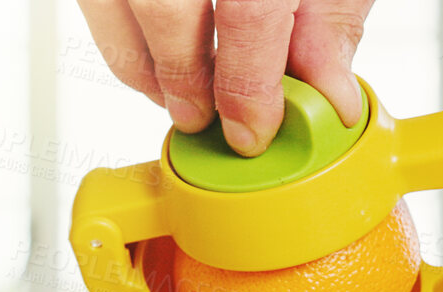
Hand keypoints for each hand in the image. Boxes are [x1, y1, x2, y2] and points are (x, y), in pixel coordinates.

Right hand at [74, 0, 376, 155]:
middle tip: (205, 118)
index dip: (248, 83)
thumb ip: (331, 10)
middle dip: (183, 79)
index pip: (248, 10)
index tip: (254, 128)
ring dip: (139, 61)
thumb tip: (325, 89)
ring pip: (111, 2)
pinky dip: (117, 28)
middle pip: (166, 7)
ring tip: (176, 89)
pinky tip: (153, 45)